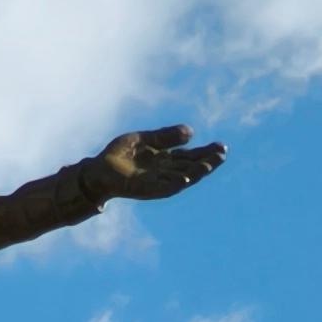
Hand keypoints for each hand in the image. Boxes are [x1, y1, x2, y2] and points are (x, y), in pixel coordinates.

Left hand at [94, 124, 224, 199]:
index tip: (221, 146)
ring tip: (210, 165)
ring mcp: (155, 182)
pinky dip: (175, 183)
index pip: (190, 156)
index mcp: (164, 159)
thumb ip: (165, 136)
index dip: (205, 151)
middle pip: (190, 167)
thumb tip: (191, 132)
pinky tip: (186, 178)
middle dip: (206, 161)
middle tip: (223, 154)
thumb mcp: (144, 139)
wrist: (97, 170)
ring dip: (196, 172)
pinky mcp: (144, 189)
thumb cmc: (119, 155)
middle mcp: (163, 172)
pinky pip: (163, 187)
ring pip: (181, 178)